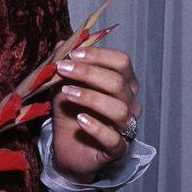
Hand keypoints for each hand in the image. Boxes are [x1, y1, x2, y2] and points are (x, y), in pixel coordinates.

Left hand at [50, 46, 141, 182]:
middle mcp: (129, 103)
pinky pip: (113, 138)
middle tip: (63, 70)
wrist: (66, 149)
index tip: (71, 55)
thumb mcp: (63, 86)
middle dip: (89, 73)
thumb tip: (63, 43)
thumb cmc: (70, 114)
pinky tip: (80, 119)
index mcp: (123, 83)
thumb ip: (65, 66)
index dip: (98, 56)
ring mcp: (126, 127)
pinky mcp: (117, 149)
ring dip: (91, 97)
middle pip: (118, 82)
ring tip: (67, 93)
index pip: (121, 62)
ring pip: (119, 109)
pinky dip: (96, 127)